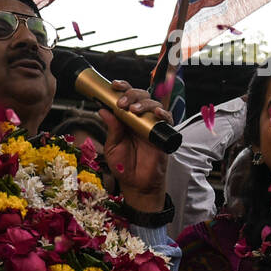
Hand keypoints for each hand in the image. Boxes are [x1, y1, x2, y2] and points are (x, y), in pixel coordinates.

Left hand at [100, 81, 172, 210]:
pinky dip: (163, 113)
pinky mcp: (163, 134)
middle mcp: (140, 119)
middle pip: (140, 96)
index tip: (114, 86)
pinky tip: (157, 114)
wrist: (136, 184)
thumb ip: (111, 128)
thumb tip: (103, 109)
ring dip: (144, 103)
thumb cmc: (123, 165)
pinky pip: (167, 119)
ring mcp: (152, 125)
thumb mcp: (113, 146)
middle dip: (131, 94)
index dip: (122, 88)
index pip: (125, 97)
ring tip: (135, 110)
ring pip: (153, 104)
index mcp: (125, 119)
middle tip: (122, 103)